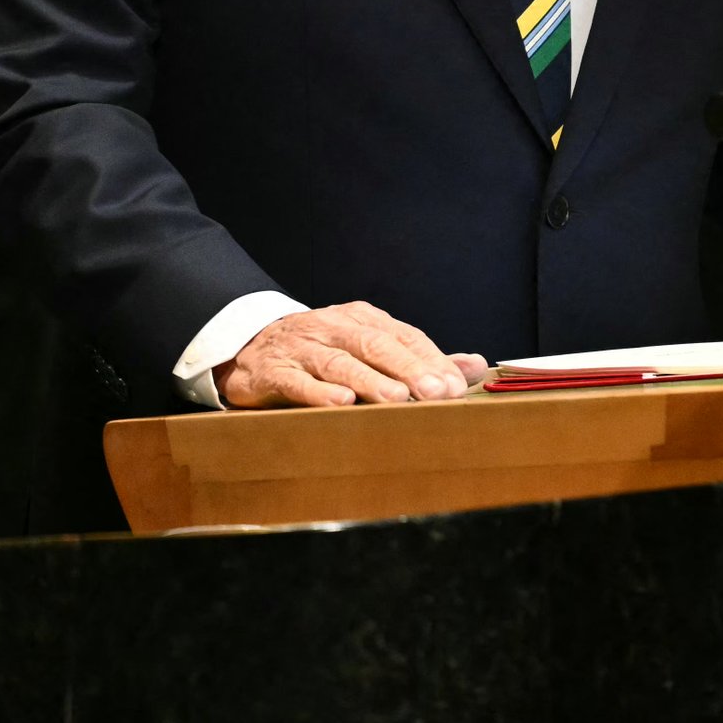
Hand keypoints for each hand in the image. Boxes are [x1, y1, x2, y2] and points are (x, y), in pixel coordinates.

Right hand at [214, 302, 488, 409]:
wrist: (247, 345)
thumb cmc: (319, 351)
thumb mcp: (369, 346)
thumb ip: (419, 358)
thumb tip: (475, 365)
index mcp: (361, 319)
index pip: (403, 336)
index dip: (430, 361)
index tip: (455, 387)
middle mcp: (333, 327)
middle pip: (376, 345)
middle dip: (409, 370)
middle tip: (436, 393)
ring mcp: (301, 347)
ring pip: (339, 362)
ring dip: (369, 381)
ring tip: (396, 399)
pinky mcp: (272, 370)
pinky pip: (296, 381)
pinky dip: (318, 392)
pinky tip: (340, 404)